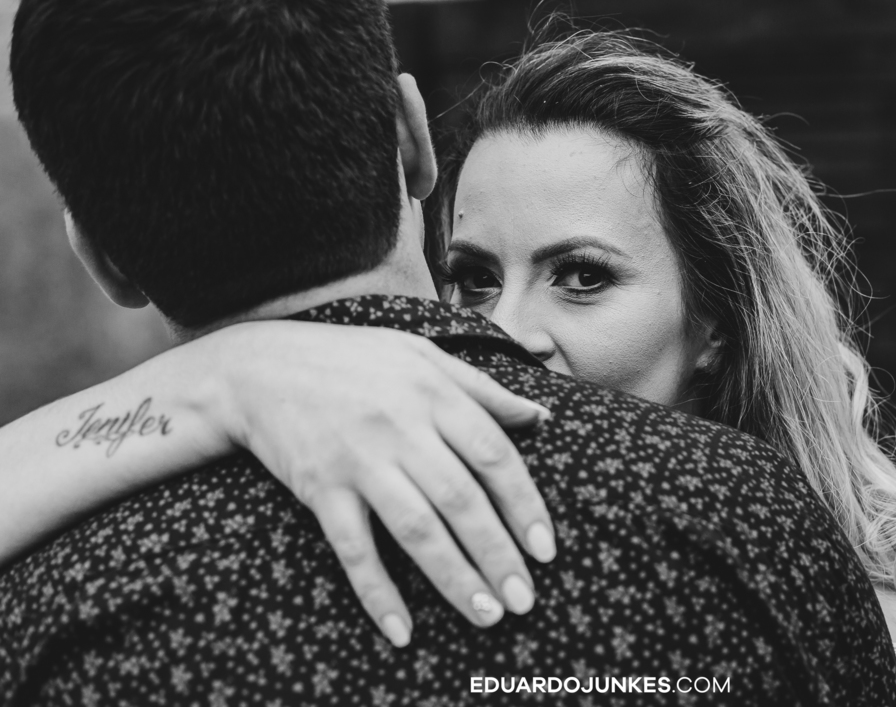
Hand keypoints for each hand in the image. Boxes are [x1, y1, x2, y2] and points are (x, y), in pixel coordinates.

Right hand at [200, 320, 555, 646]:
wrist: (261, 368)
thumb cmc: (352, 359)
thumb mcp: (422, 354)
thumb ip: (483, 389)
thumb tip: (540, 416)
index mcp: (434, 393)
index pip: (493, 454)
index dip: (524, 504)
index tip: (546, 547)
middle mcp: (400, 427)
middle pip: (461, 499)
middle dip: (498, 554)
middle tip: (524, 599)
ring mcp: (359, 460)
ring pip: (416, 528)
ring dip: (454, 577)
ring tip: (486, 615)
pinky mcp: (320, 489)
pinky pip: (353, 548)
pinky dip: (377, 591)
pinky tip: (402, 629)